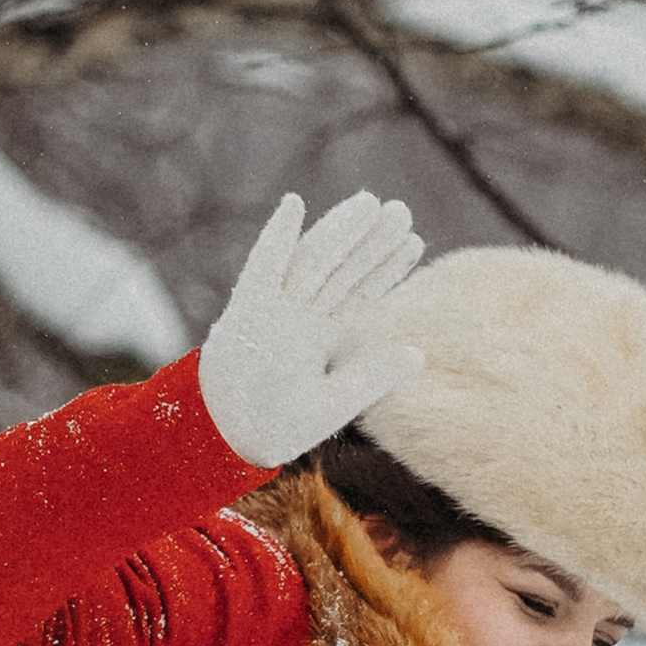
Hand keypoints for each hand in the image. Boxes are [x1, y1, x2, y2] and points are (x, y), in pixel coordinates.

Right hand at [198, 190, 427, 468]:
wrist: (227, 441)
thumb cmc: (275, 428)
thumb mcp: (334, 405)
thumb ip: (372, 377)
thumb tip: (418, 354)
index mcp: (317, 337)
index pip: (358, 294)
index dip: (385, 268)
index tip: (414, 241)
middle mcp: (297, 318)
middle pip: (340, 270)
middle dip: (370, 241)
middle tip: (401, 210)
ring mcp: (272, 311)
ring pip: (312, 262)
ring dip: (339, 231)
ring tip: (371, 203)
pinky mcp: (245, 310)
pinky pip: (262, 267)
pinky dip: (276, 237)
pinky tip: (293, 204)